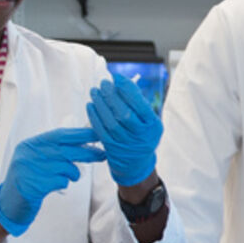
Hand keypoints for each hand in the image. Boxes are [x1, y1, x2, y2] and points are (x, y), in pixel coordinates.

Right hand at [0, 127, 106, 235]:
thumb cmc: (28, 180)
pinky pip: (61, 181)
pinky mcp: (33, 186)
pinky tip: (55, 185)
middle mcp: (28, 154)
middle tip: (102, 155)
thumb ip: (54, 151)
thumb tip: (84, 144)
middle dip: (87, 152)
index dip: (81, 134)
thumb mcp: (36, 160)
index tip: (98, 133)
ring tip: (69, 176)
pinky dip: (64, 183)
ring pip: (66, 167)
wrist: (8, 205)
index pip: (60, 135)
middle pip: (66, 150)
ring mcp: (29, 170)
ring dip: (73, 173)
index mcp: (30, 144)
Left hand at [86, 73, 163, 187]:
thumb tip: (122, 84)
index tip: (117, 78)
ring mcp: (125, 143)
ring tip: (95, 91)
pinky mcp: (112, 147)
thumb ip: (139, 104)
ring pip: (110, 121)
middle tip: (104, 83)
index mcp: (152, 125)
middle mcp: (140, 135)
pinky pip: (101, 130)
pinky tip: (91, 105)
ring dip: (100, 104)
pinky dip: (94, 116)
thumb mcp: (149, 122)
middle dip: (112, 95)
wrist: (136, 164)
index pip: (139, 104)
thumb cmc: (142, 136)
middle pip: (124, 113)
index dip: (127, 89)